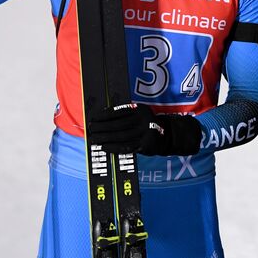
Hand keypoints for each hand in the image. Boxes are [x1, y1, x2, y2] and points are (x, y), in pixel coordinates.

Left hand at [86, 104, 201, 155]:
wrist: (167, 135)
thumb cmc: (147, 123)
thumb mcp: (140, 113)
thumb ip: (126, 114)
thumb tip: (103, 117)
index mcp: (141, 109)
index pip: (119, 112)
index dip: (105, 115)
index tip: (94, 118)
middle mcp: (144, 120)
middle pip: (118, 124)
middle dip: (102, 127)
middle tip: (90, 129)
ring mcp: (145, 133)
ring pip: (120, 136)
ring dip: (104, 138)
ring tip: (93, 139)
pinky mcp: (144, 145)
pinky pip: (126, 147)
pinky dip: (113, 147)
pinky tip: (104, 147)